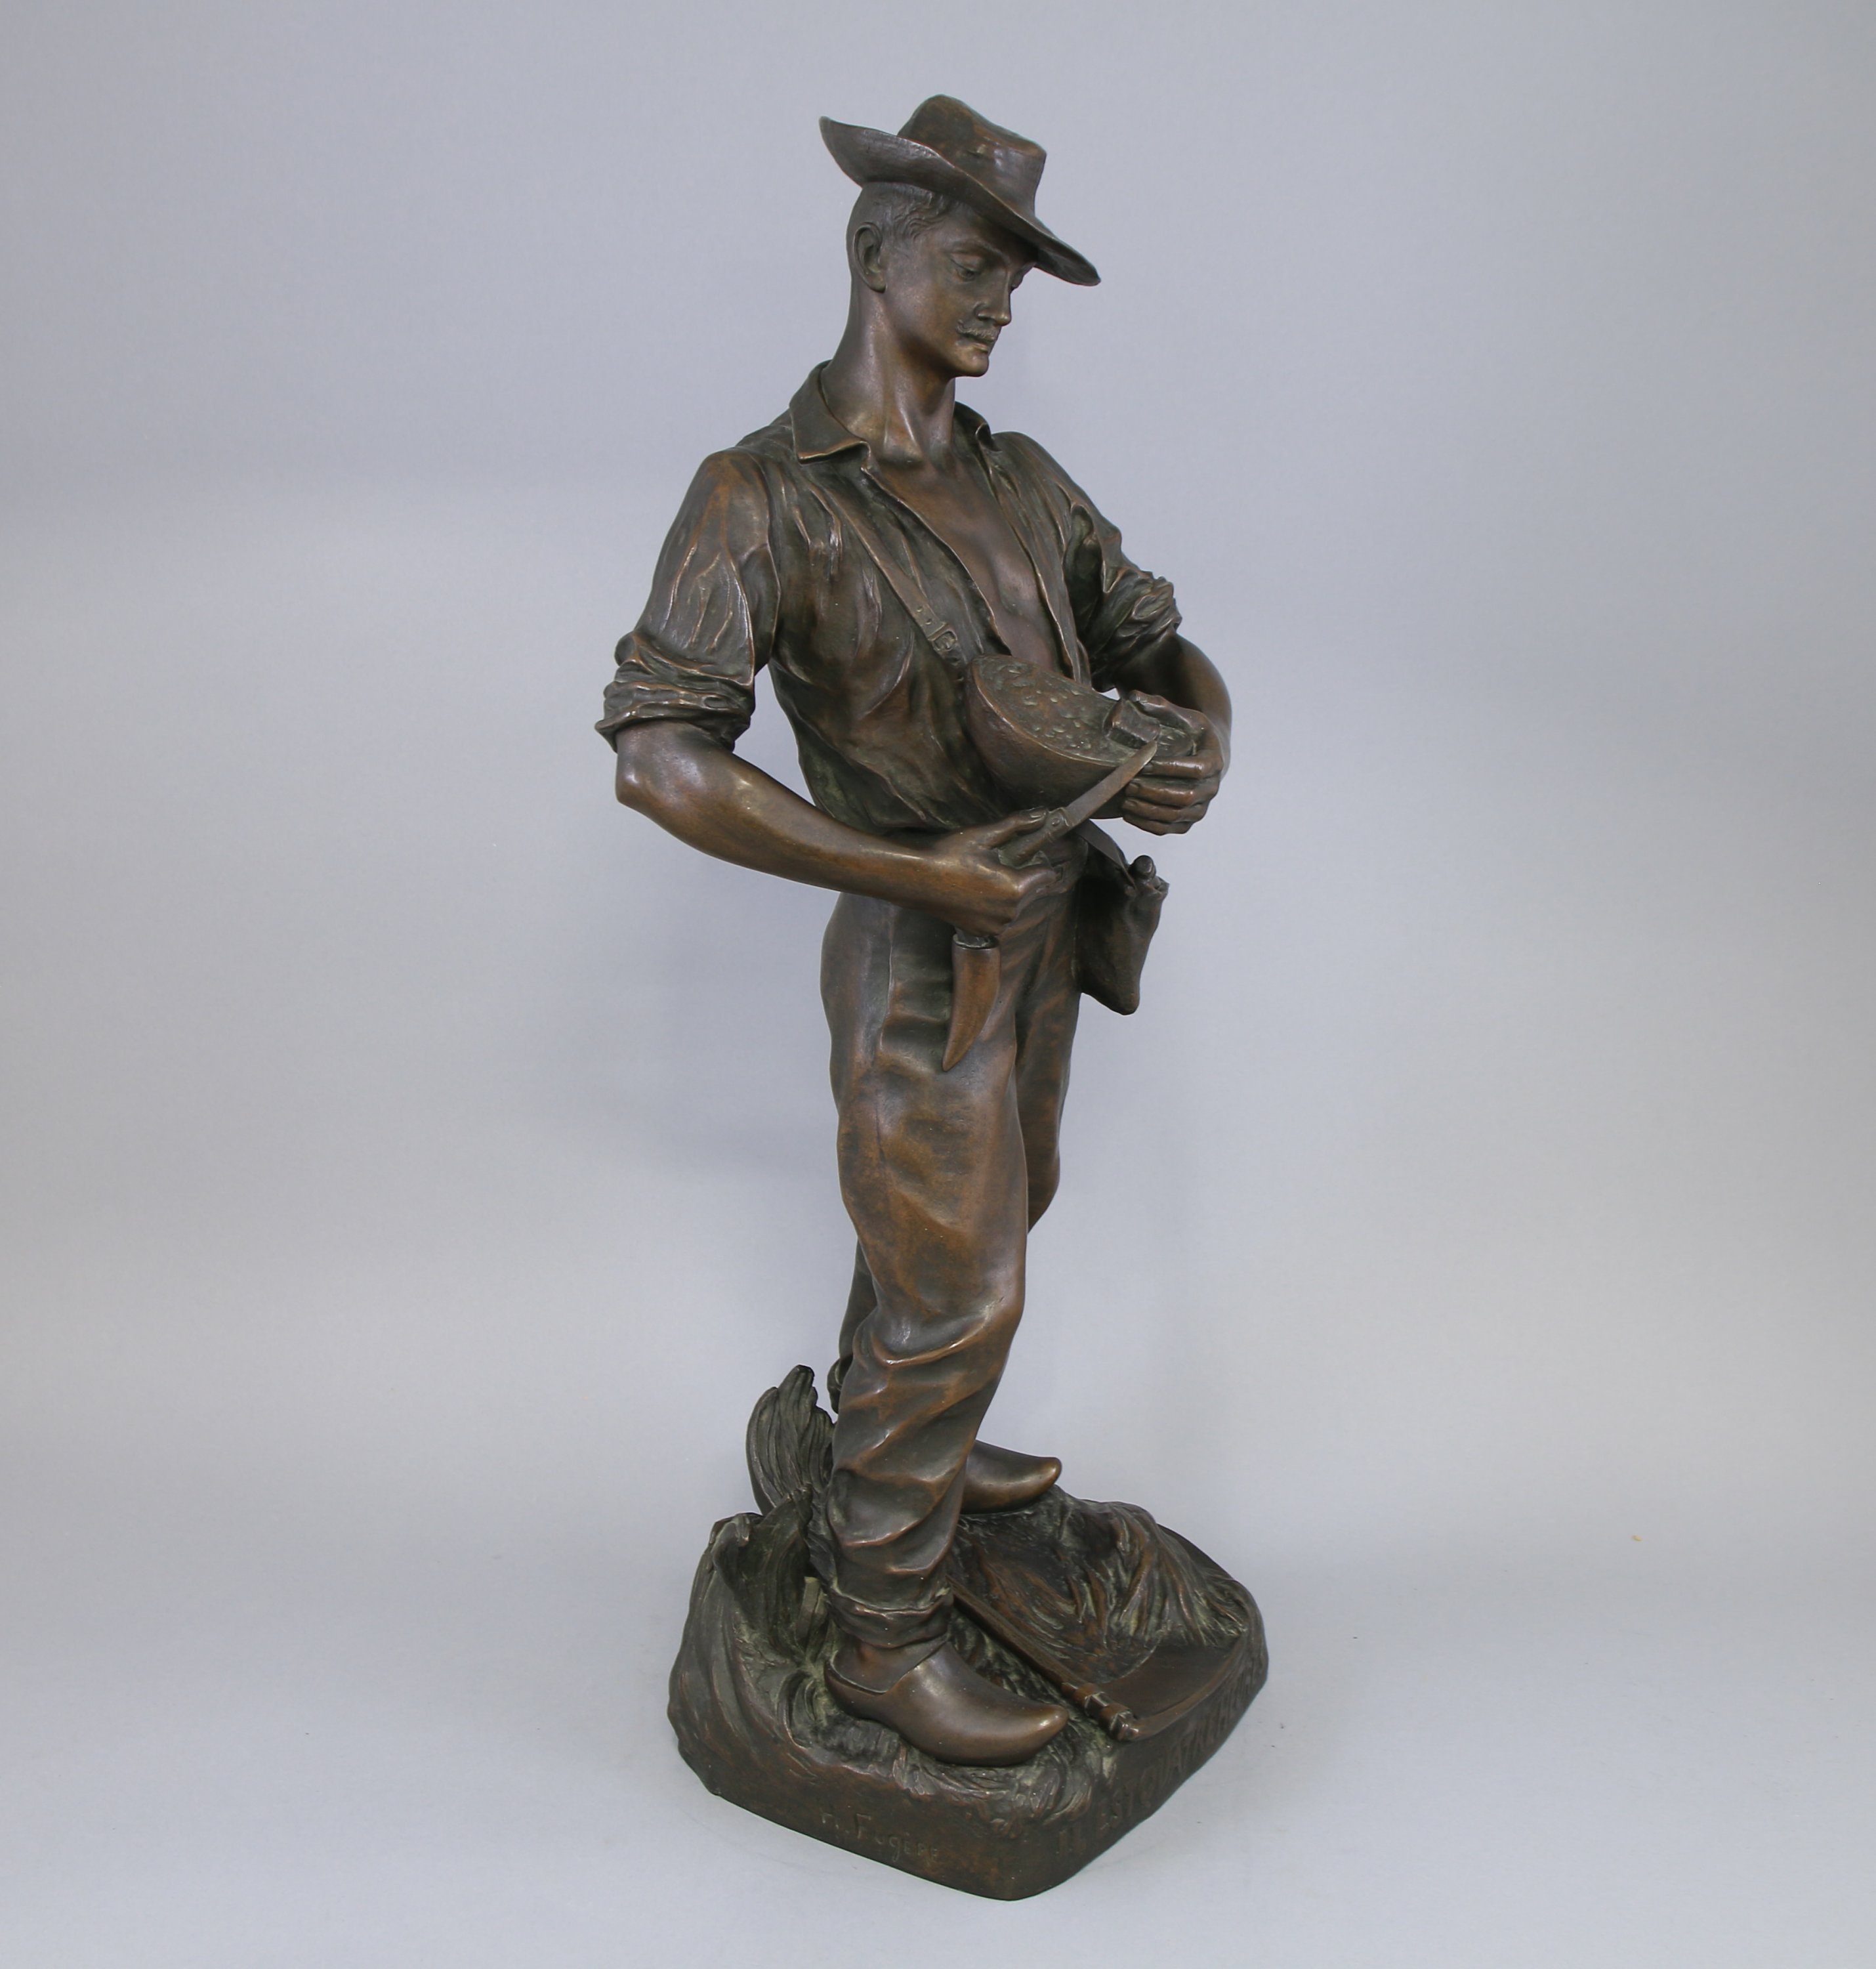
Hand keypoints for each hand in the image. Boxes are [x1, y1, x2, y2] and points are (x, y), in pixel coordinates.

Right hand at [913, 811, 1072, 938]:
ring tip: (985, 877)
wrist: (916, 880)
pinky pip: (1000, 918)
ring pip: (1017, 906)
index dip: (1038, 862)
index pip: (1047, 875)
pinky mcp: (982, 932)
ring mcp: (996, 925)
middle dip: (1023, 877)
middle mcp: (1010, 912)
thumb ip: (1017, 824)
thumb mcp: (983, 835)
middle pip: (1033, 891)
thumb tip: (1043, 813)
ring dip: (1010, 893)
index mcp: (1016, 888)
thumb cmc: (948, 855)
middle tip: (997, 864)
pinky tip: (976, 893)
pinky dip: (994, 907)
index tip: (1022, 855)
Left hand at [1119, 695, 1227, 834]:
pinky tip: (1131, 815)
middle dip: (1155, 792)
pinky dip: (1150, 825)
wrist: (1207, 756)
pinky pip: (1171, 829)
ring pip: (1176, 816)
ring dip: (1149, 811)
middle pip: (1185, 797)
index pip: (1195, 770)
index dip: (1170, 769)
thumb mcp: (1184, 717)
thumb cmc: (1194, 735)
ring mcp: (1202, 807)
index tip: (1145, 764)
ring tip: (1126, 801)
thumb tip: (1135, 696)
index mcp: (1214, 761)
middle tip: (1130, 785)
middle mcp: (1211, 788)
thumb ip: (1161, 707)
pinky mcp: (1190, 820)